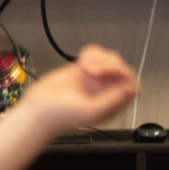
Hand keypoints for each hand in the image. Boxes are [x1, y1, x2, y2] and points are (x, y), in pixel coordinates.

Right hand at [19, 45, 137, 131]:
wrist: (36, 109)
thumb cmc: (58, 116)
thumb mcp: (89, 111)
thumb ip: (111, 100)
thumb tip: (130, 88)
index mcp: (112, 105)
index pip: (131, 86)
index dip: (125, 77)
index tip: (111, 74)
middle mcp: (105, 92)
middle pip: (122, 70)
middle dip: (109, 66)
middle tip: (93, 71)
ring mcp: (94, 80)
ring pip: (110, 59)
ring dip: (99, 59)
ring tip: (85, 67)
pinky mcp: (82, 70)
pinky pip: (95, 55)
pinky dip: (90, 54)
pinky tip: (81, 62)